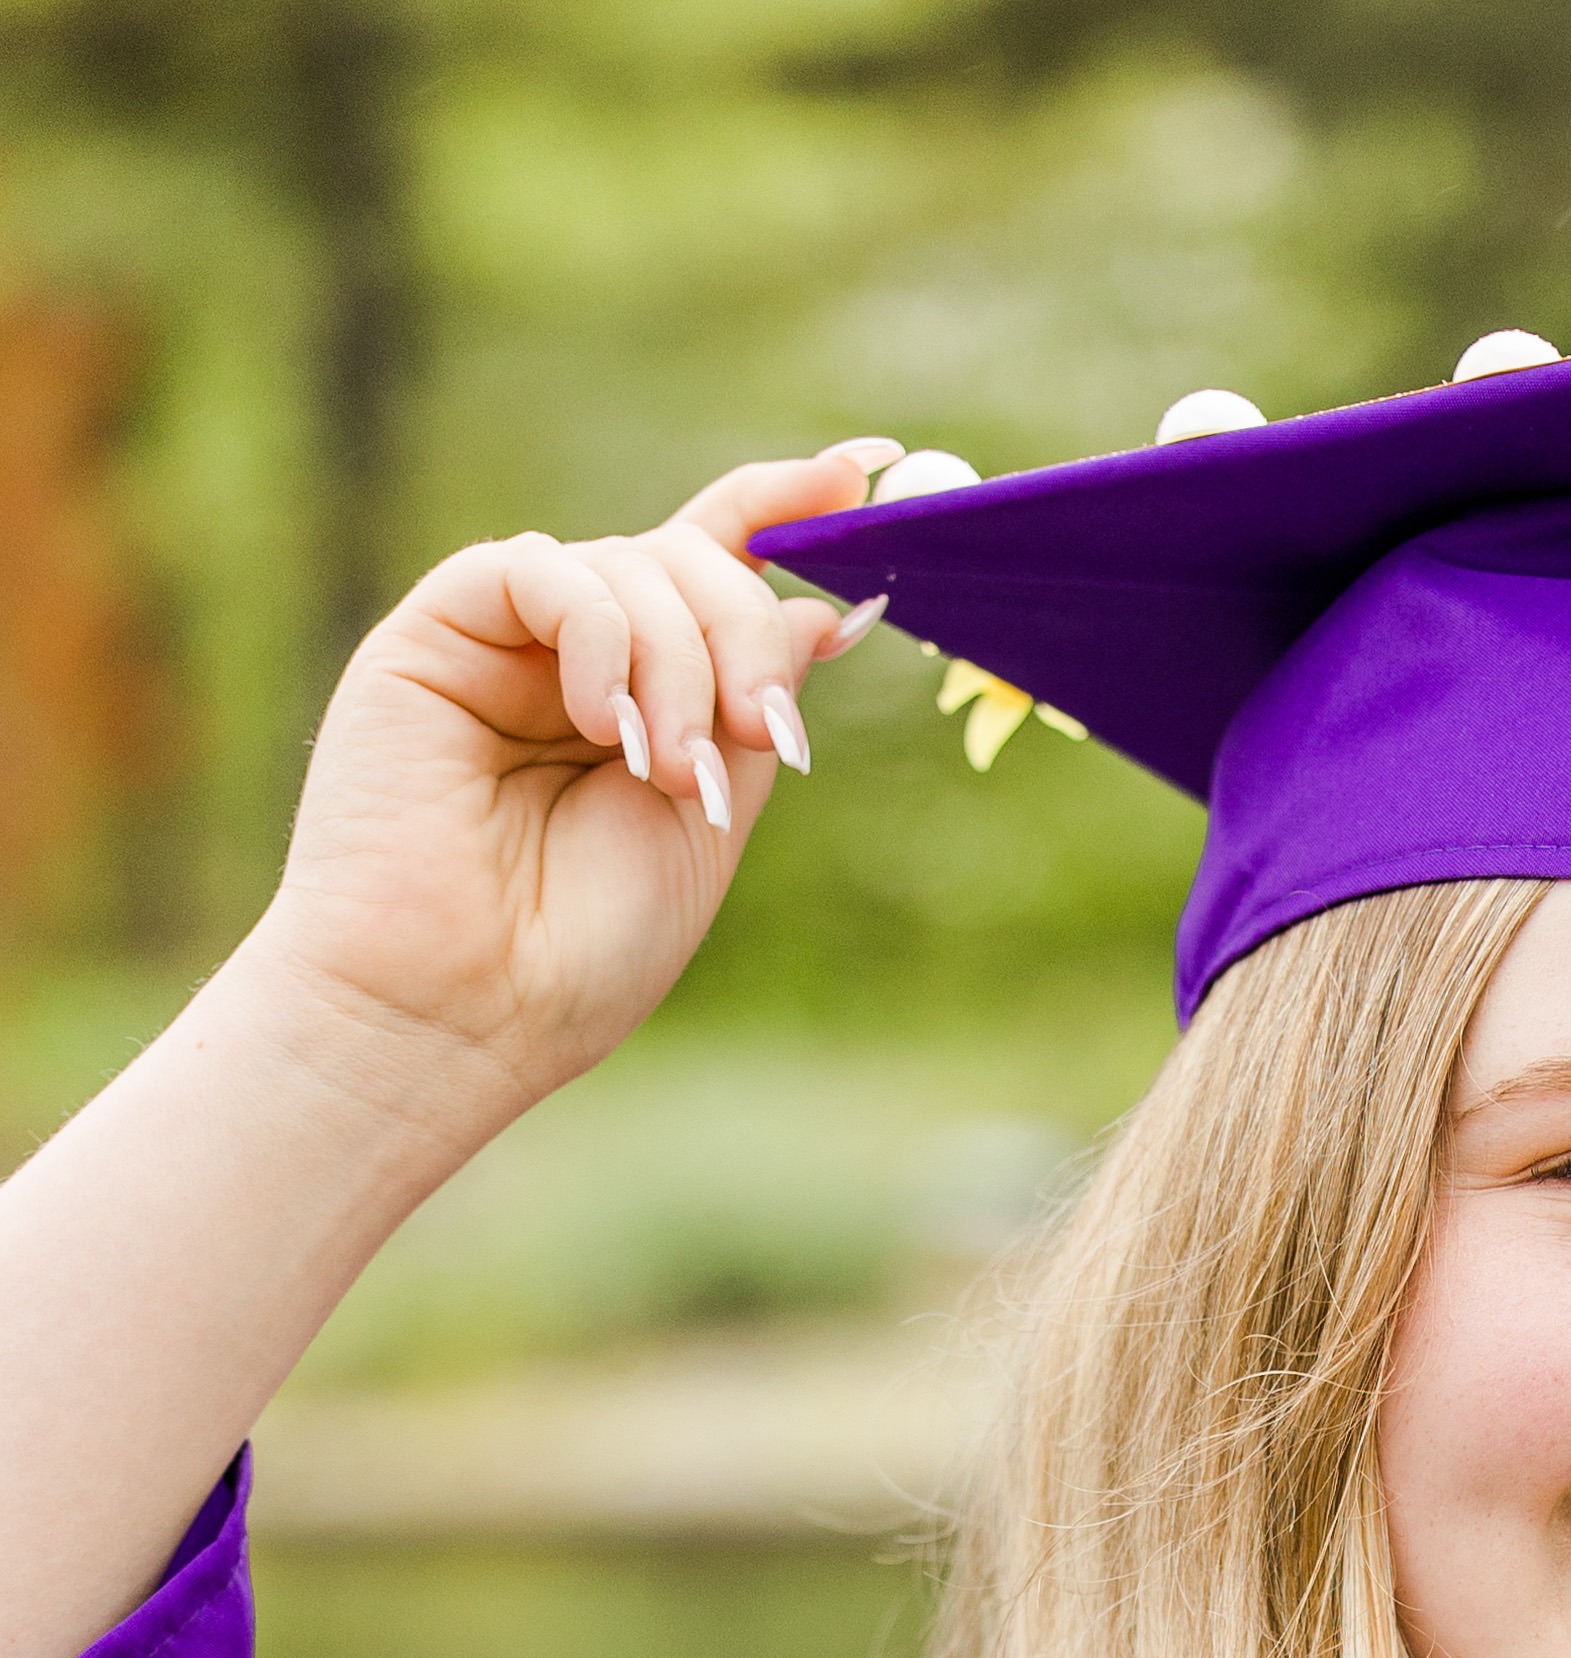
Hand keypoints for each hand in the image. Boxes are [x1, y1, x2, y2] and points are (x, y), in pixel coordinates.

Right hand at [249, 445, 891, 1149]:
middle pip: (694, 562)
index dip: (787, 507)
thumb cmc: (580, 951)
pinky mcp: (439, 631)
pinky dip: (600, 636)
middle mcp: (581, 656)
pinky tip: (602, 724)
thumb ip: (756, 710)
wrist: (461, 1009)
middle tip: (768, 732)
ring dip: (680, 667)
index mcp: (650, 699)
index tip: (864, 468)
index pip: (720, 568)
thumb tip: (819, 603)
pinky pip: (544, 572)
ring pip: (633, 567)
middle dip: (748, 636)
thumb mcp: (708, 823)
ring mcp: (511, 640)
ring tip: (668, 775)